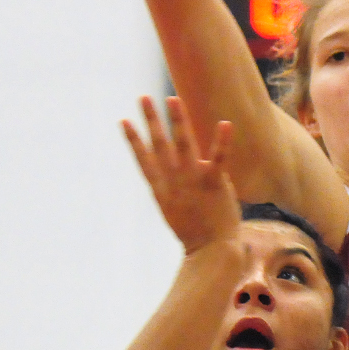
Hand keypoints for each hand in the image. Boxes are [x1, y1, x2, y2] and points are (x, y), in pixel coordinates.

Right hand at [122, 96, 240, 255]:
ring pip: (183, 144)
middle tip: (143, 98)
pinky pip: (218, 158)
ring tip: (172, 98)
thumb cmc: (195, 233)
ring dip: (177, 120)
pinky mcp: (214, 183)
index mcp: (162, 189)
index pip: (143, 160)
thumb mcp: (174, 211)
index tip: (124, 121)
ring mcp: (193, 181)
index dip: (133, 140)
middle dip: (151, 120)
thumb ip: (171, 191)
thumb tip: (168, 178)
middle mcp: (174, 181)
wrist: (211, 251)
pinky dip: (221, 141)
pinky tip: (225, 123)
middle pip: (159, 145)